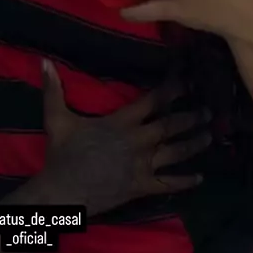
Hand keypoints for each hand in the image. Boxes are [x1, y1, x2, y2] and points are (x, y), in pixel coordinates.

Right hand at [41, 61, 210, 216]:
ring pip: (175, 152)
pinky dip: (185, 181)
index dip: (171, 90)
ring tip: (209, 136)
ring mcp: (141, 165)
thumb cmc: (61, 154)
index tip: (187, 82)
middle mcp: (136, 141)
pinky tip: (199, 178)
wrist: (62, 191)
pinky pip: (168, 183)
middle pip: (170, 126)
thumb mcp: (56, 118)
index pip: (151, 102)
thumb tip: (43, 61)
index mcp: (120, 122)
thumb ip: (53, 89)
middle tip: (209, 110)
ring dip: (194, 144)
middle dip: (191, 117)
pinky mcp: (141, 186)